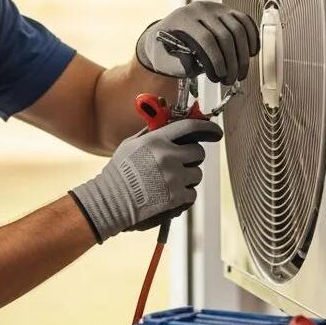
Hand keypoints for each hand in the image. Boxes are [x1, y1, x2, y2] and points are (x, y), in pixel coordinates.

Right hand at [68, 118, 222, 241]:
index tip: (215, 131)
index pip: (190, 127)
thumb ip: (150, 133)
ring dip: (188, 178)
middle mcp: (168, 157)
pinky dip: (184, 196)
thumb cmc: (118, 174)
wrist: (110, 202)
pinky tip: (168, 195)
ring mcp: (174, 178)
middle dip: (192, 158)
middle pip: (198, 152)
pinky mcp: (177, 197)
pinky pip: (192, 193)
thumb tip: (165, 122)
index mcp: (157, 141)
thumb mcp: (130, 145)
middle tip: (180, 163)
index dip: (207, 127)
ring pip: (197, 174)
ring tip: (168, 182)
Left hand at [135, 1, 259, 84]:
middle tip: (231, 79)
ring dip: (243, 54)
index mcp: (183, 19)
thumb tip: (196, 65)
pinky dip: (251, 37)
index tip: (220, 75)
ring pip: (238, 28)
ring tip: (240, 72)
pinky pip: (245, 21)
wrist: (166, 34)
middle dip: (232, 61)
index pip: (206, 38)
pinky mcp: (227, 10)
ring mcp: (215, 8)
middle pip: (225, 34)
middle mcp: (200, 9)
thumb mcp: (164, 60)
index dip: (216, 59)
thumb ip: (178, 64)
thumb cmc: (164, 50)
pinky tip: (251, 53)